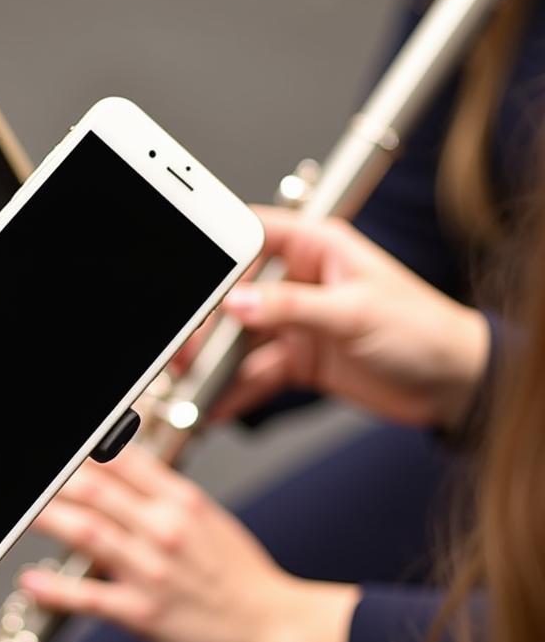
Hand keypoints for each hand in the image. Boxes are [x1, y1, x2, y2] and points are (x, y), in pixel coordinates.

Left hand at [20, 445, 359, 641]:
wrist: (272, 628)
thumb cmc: (240, 576)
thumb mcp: (208, 519)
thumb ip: (163, 494)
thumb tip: (119, 470)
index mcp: (182, 501)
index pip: (123, 459)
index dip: (86, 449)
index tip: (62, 451)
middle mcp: (165, 529)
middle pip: (96, 489)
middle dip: (56, 480)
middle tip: (29, 478)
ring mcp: (152, 571)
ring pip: (87, 533)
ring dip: (47, 518)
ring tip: (20, 512)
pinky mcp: (144, 614)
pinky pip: (91, 598)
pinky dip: (55, 589)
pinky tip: (30, 581)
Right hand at [213, 206, 488, 430]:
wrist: (454, 387)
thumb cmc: (425, 330)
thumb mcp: (355, 312)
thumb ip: (293, 308)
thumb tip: (239, 302)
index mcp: (317, 248)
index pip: (253, 237)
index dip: (218, 252)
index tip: (191, 282)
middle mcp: (300, 282)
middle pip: (236, 296)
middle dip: (209, 324)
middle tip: (186, 347)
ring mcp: (295, 323)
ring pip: (240, 339)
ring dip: (216, 363)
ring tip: (194, 382)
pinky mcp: (296, 359)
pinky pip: (255, 373)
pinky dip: (235, 390)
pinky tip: (216, 404)